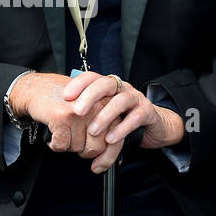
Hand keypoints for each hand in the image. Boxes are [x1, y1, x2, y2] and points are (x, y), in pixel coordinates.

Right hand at [9, 72, 113, 162]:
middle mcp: (97, 106)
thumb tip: (109, 162)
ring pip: (77, 148)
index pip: (116, 139)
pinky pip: (61, 145)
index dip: (107, 158)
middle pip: (96, 147)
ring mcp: (80, 111)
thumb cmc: (63, 101)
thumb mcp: (90, 111)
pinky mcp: (62, 117)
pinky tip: (53, 133)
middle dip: (84, 151)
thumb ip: (103, 130)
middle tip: (74, 141)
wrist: (37, 88)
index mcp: (108, 105)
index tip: (98, 166)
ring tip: (63, 130)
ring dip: (67, 145)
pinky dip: (54, 144)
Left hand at [65, 71, 185, 173]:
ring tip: (92, 131)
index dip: (78, 84)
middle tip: (77, 111)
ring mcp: (136, 99)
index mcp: (109, 86)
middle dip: (90, 96)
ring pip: (120, 101)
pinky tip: (110, 139)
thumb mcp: (103, 114)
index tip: (65, 96)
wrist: (155, 126)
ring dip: (105, 116)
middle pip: (105, 84)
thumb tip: (60, 124)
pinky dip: (122, 128)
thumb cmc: (124, 119)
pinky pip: (135, 117)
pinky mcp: (148, 112)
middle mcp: (122, 88)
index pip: (92, 77)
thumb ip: (87, 115)